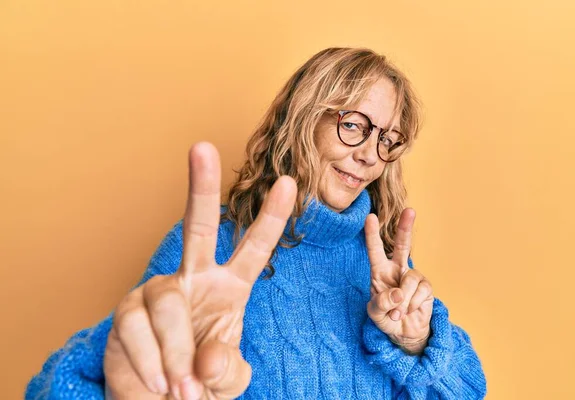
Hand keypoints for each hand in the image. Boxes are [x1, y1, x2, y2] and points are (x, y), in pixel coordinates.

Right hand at [104, 143, 296, 398]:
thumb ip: (227, 368)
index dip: (271, 218)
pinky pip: (138, 330)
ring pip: (169, 302)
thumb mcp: (227, 380)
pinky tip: (157, 382)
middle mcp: (194, 279)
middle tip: (202, 147)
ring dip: (176, 352)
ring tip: (181, 388)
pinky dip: (151, 362)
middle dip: (200, 187)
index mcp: (229, 288)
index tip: (288, 183)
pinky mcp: (127, 312)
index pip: (253, 248)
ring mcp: (158, 292)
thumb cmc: (201, 384)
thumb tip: (206, 362)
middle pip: (196, 227)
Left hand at [364, 209, 433, 354]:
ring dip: (402, 301)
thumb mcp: (375, 314)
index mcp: (380, 271)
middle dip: (406, 227)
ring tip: (397, 313)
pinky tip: (409, 311)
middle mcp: (397, 269)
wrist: (403, 333)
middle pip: (403, 245)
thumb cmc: (386, 318)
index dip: (372, 234)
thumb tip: (397, 293)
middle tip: (410, 210)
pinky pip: (420, 292)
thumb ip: (380, 304)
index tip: (369, 217)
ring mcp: (413, 277)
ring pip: (410, 279)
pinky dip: (412, 305)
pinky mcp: (426, 288)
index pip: (375, 250)